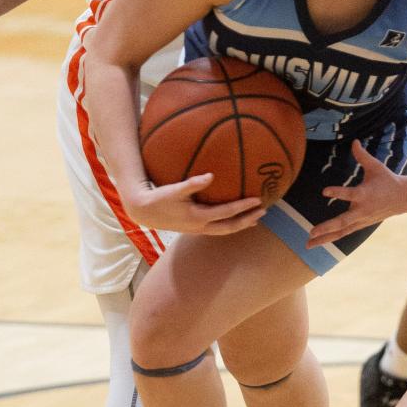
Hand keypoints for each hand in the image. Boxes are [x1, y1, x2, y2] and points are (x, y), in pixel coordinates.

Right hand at [125, 172, 263, 236]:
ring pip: (224, 231)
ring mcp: (198, 230)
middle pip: (230, 227)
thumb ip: (192, 183)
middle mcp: (200, 226)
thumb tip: (211, 175)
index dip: (244, 207)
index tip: (258, 200)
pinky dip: (229, 225)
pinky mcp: (194, 229)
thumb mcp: (174, 189)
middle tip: (263, 211)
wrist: (143, 212)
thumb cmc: (158, 198)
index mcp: (198, 216)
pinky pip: (217, 229)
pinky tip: (233, 220)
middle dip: (248, 220)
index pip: (227, 213)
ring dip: (240, 225)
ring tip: (254, 219)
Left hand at [307, 140, 406, 247]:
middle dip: (326, 227)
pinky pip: (344, 233)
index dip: (338, 192)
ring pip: (341, 232)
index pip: (350, 194)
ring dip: (325, 238)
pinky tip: (318, 242)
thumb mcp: (376, 166)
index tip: (324, 191)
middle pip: (343, 222)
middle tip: (311, 232)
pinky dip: (331, 238)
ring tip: (308, 244)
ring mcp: (361, 220)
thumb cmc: (387, 180)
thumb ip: (362, 156)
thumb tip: (354, 141)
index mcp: (365, 194)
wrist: (404, 198)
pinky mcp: (361, 225)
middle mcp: (362, 210)